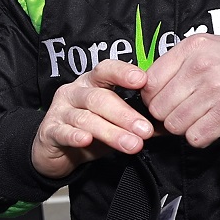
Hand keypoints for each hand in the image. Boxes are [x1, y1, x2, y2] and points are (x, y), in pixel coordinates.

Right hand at [31, 59, 154, 178]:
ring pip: (86, 118)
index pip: (106, 70)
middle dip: (125, 114)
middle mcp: (75, 91)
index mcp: (91, 82)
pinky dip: (75, 136)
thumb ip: (137, 120)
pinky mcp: (50, 131)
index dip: (123, 72)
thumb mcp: (114, 122)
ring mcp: (60, 110)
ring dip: (111, 132)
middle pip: (99, 97)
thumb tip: (169, 124)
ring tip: (132, 145)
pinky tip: (87, 141)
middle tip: (145, 130)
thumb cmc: (90, 130)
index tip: (143, 81)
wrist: (54, 150)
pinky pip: (63, 132)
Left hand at [137, 34, 219, 146]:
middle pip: (159, 107)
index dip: (153, 98)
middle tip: (188, 114)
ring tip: (203, 118)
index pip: (150, 81)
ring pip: (175, 124)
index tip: (167, 102)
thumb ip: (178, 66)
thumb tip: (145, 93)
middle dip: (169, 117)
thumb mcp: (209, 51)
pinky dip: (201, 138)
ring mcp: (216, 88)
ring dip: (186, 128)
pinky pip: (195, 137)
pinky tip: (214, 127)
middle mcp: (202, 65)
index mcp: (193, 47)